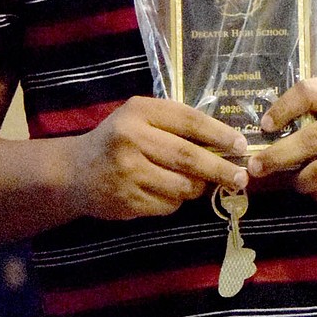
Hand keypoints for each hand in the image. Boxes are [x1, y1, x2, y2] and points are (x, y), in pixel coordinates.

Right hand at [70, 96, 248, 220]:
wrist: (75, 172)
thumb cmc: (118, 139)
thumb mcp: (141, 117)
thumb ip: (175, 123)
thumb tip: (225, 141)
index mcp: (139, 111)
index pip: (188, 120)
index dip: (219, 133)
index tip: (241, 144)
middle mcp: (132, 139)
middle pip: (188, 156)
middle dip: (220, 168)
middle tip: (242, 176)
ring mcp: (128, 172)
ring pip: (182, 185)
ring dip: (198, 187)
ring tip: (199, 182)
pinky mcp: (127, 201)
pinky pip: (168, 205)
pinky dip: (177, 201)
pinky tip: (168, 192)